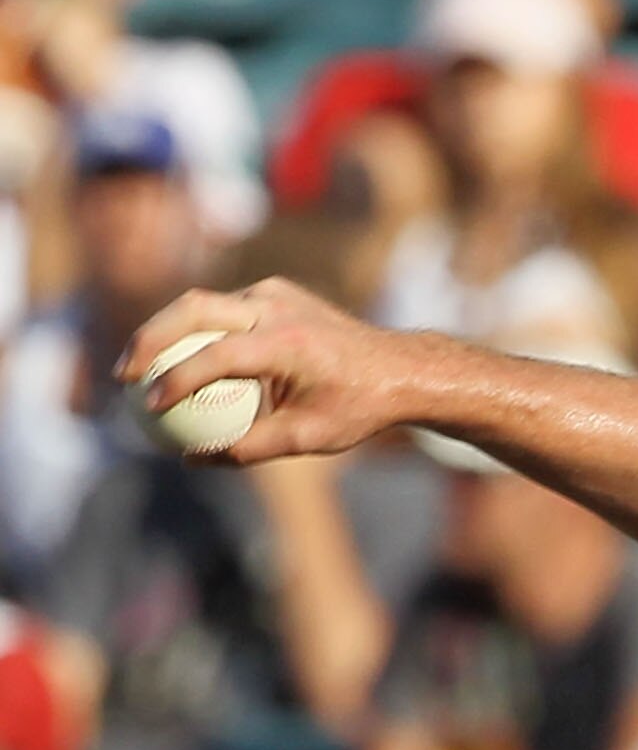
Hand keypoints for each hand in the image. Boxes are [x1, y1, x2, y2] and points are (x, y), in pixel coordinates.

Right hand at [121, 278, 450, 467]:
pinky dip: (195, 331)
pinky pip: (223, 309)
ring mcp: (275, 293)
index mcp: (290, 343)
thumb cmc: (358, 408)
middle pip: (193, 308)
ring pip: (202, 303)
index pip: (217, 356)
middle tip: (124, 376)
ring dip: (165, 331)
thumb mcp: (309, 439)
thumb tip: (191, 458)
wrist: (400, 368)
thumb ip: (249, 448)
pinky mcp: (274, 292)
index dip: (177, 380)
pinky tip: (177, 360)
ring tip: (139, 369)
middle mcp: (278, 308)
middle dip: (149, 339)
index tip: (149, 407)